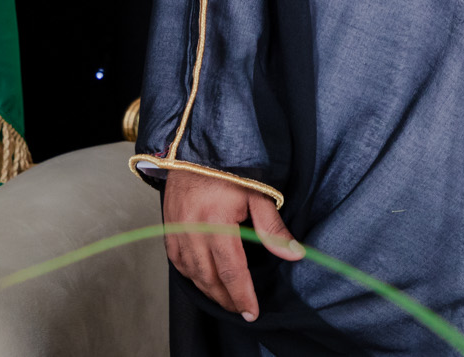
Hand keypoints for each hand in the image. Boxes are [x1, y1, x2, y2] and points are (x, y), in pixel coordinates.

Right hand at [163, 171, 302, 321]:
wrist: (193, 151)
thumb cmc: (229, 169)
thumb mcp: (257, 193)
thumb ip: (272, 227)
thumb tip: (294, 253)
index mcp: (216, 222)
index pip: (231, 270)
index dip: (242, 294)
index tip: (252, 312)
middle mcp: (192, 232)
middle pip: (210, 278)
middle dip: (227, 299)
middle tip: (243, 311)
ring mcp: (177, 233)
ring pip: (193, 275)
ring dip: (210, 291)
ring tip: (228, 300)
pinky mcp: (169, 231)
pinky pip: (179, 264)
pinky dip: (193, 277)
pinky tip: (205, 281)